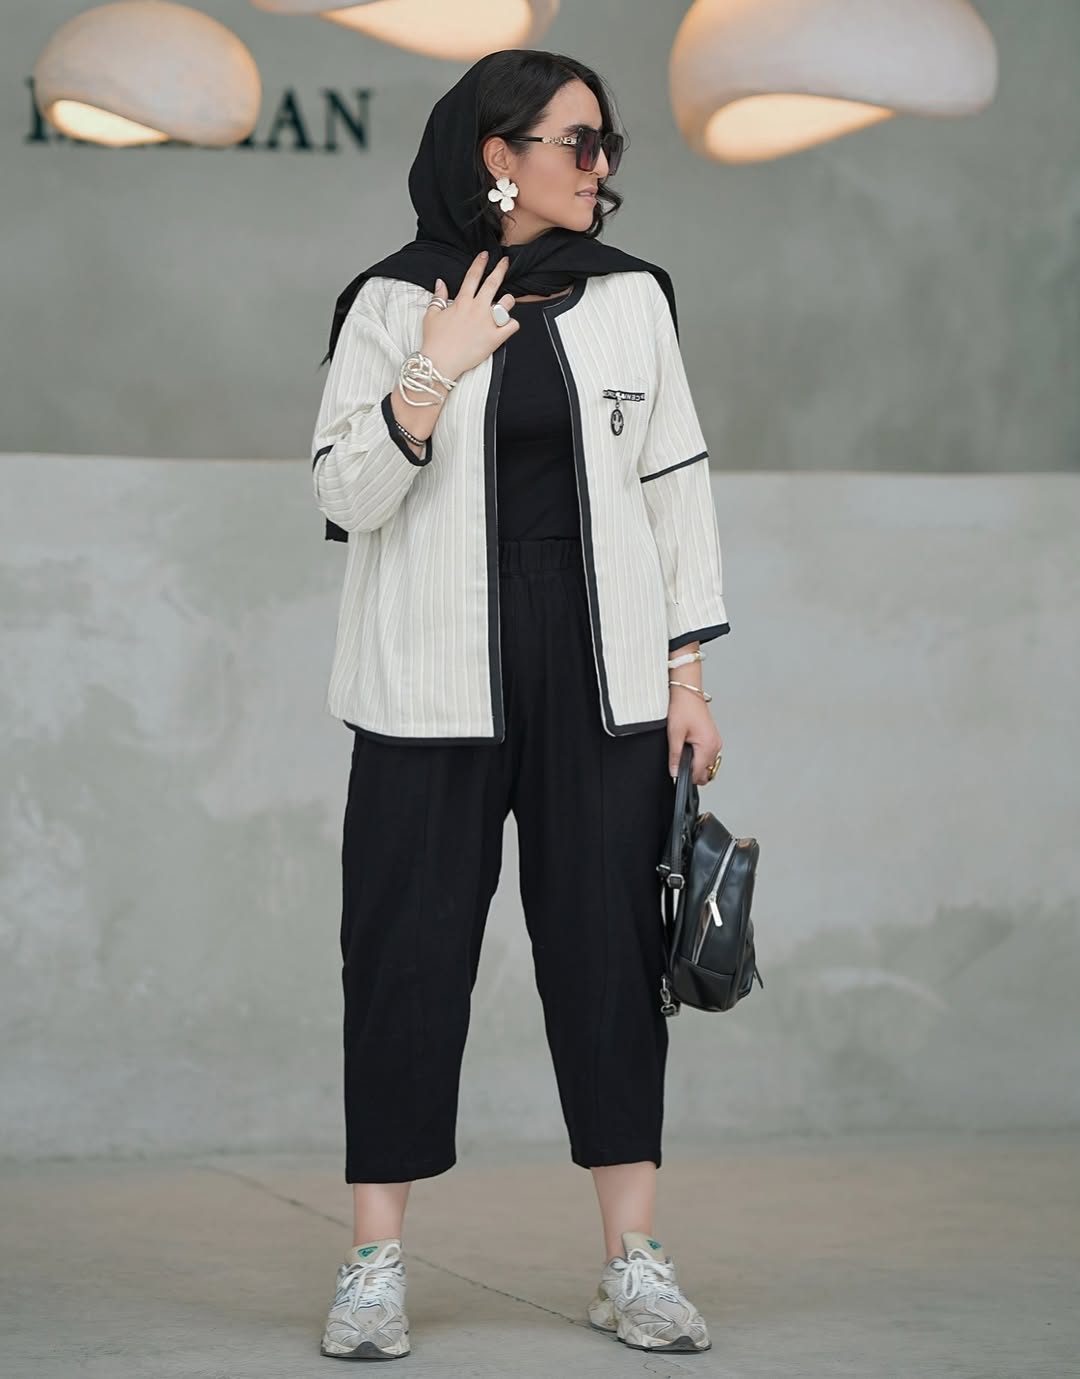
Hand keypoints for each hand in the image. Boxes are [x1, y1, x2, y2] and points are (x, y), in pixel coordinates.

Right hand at [421, 250, 519, 380]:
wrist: (440, 362)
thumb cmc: (435, 341)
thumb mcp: (432, 315)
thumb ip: (438, 297)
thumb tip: (440, 283)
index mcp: (462, 302)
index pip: (473, 276)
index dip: (480, 263)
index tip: (485, 255)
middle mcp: (477, 309)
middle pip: (493, 283)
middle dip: (500, 269)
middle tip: (505, 262)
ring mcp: (487, 323)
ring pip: (506, 303)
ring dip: (508, 301)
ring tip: (507, 301)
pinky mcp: (495, 338)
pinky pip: (512, 326)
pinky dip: (513, 324)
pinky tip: (509, 324)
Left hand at [667, 693, 721, 786]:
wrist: (688, 694)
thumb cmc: (683, 708)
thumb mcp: (674, 734)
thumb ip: (675, 756)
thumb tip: (674, 772)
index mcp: (707, 746)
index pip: (699, 774)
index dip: (686, 776)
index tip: (677, 772)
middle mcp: (715, 745)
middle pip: (706, 773)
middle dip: (693, 772)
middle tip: (680, 761)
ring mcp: (716, 742)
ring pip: (708, 765)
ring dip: (697, 764)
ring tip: (685, 750)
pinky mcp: (714, 738)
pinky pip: (708, 755)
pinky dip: (700, 756)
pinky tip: (690, 747)